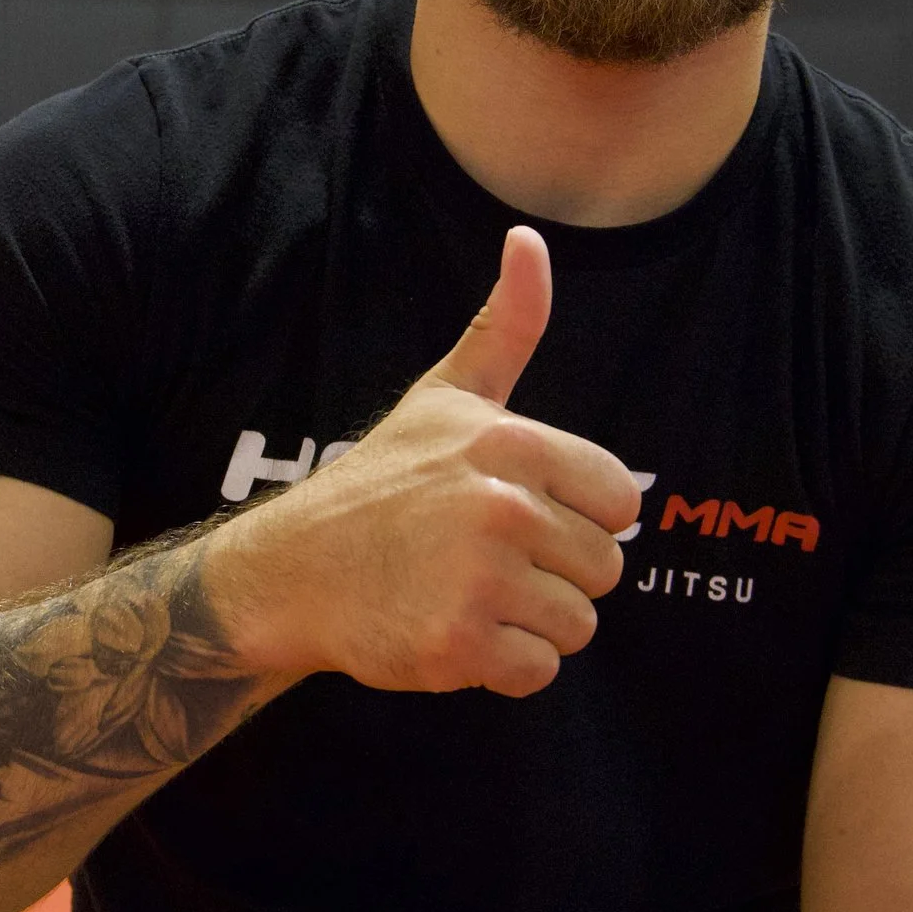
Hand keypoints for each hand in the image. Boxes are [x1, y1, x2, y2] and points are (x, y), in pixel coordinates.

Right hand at [209, 226, 642, 701]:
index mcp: (512, 443)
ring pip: (578, 625)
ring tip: (468, 597)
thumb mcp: (444, 396)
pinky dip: (503, 670)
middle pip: (605, 570)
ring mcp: (481, 577)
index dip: (578, 520)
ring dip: (531, 627)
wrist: (291, 572)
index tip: (520, 519)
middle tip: (483, 565)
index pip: (621, 504)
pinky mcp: (460, 643)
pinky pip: (538, 673)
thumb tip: (528, 237)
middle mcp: (502, 505)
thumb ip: (505, 327)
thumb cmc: (378, 485)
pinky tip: (455, 636)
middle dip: (554, 578)